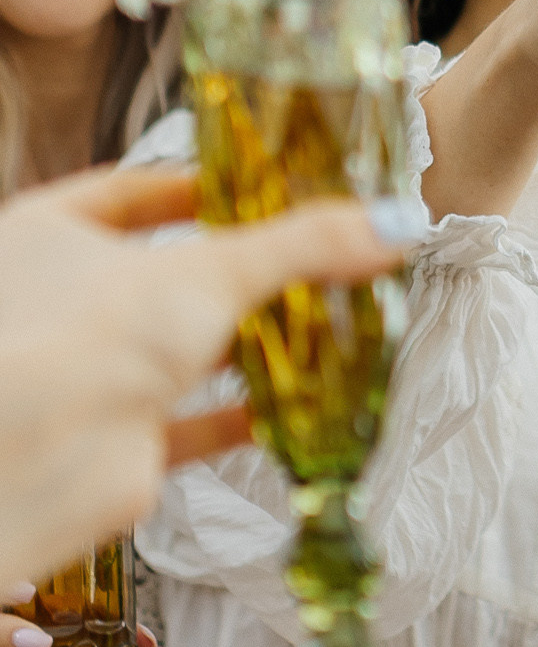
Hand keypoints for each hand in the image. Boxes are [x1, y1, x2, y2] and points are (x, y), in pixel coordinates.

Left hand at [0, 168, 409, 577]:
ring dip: (247, 342)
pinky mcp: (117, 438)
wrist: (42, 458)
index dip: (198, 188)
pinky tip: (289, 406)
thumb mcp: (211, 270)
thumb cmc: (79, 341)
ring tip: (317, 324)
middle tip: (307, 257)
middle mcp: (60, 304)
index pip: (131, 193)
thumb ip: (305, 245)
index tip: (258, 189)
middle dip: (238, 272)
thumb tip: (386, 222)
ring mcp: (88, 372)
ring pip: (181, 348)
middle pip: (165, 274)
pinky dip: (241, 415)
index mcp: (47, 237)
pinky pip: (189, 423)